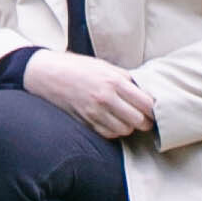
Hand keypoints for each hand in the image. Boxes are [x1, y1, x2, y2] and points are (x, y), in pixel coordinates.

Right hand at [24, 50, 157, 139]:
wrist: (47, 73)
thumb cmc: (77, 67)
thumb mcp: (104, 65)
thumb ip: (125, 79)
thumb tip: (145, 92)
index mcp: (114, 81)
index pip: (146, 103)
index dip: (154, 109)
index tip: (155, 109)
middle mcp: (106, 98)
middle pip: (138, 120)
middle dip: (144, 121)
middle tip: (144, 117)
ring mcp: (95, 112)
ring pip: (124, 130)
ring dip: (129, 127)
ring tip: (127, 119)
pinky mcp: (85, 121)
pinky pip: (108, 134)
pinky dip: (114, 131)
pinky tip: (113, 122)